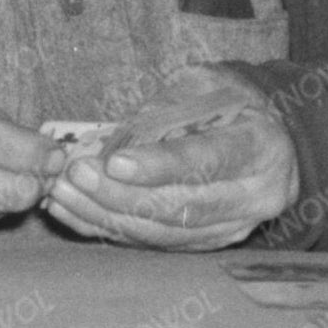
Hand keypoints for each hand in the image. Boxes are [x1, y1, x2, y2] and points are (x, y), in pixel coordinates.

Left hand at [39, 81, 297, 251]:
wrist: (264, 140)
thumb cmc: (231, 102)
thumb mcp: (207, 83)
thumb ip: (170, 105)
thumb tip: (118, 135)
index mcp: (262, 149)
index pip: (207, 161)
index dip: (159, 166)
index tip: (114, 162)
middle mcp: (254, 198)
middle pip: (181, 207)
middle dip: (121, 194)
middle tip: (76, 175)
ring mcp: (230, 229)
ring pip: (162, 233)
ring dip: (106, 215)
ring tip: (63, 193)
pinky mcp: (203, 244)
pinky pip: (151, 243)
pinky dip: (108, 229)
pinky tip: (72, 212)